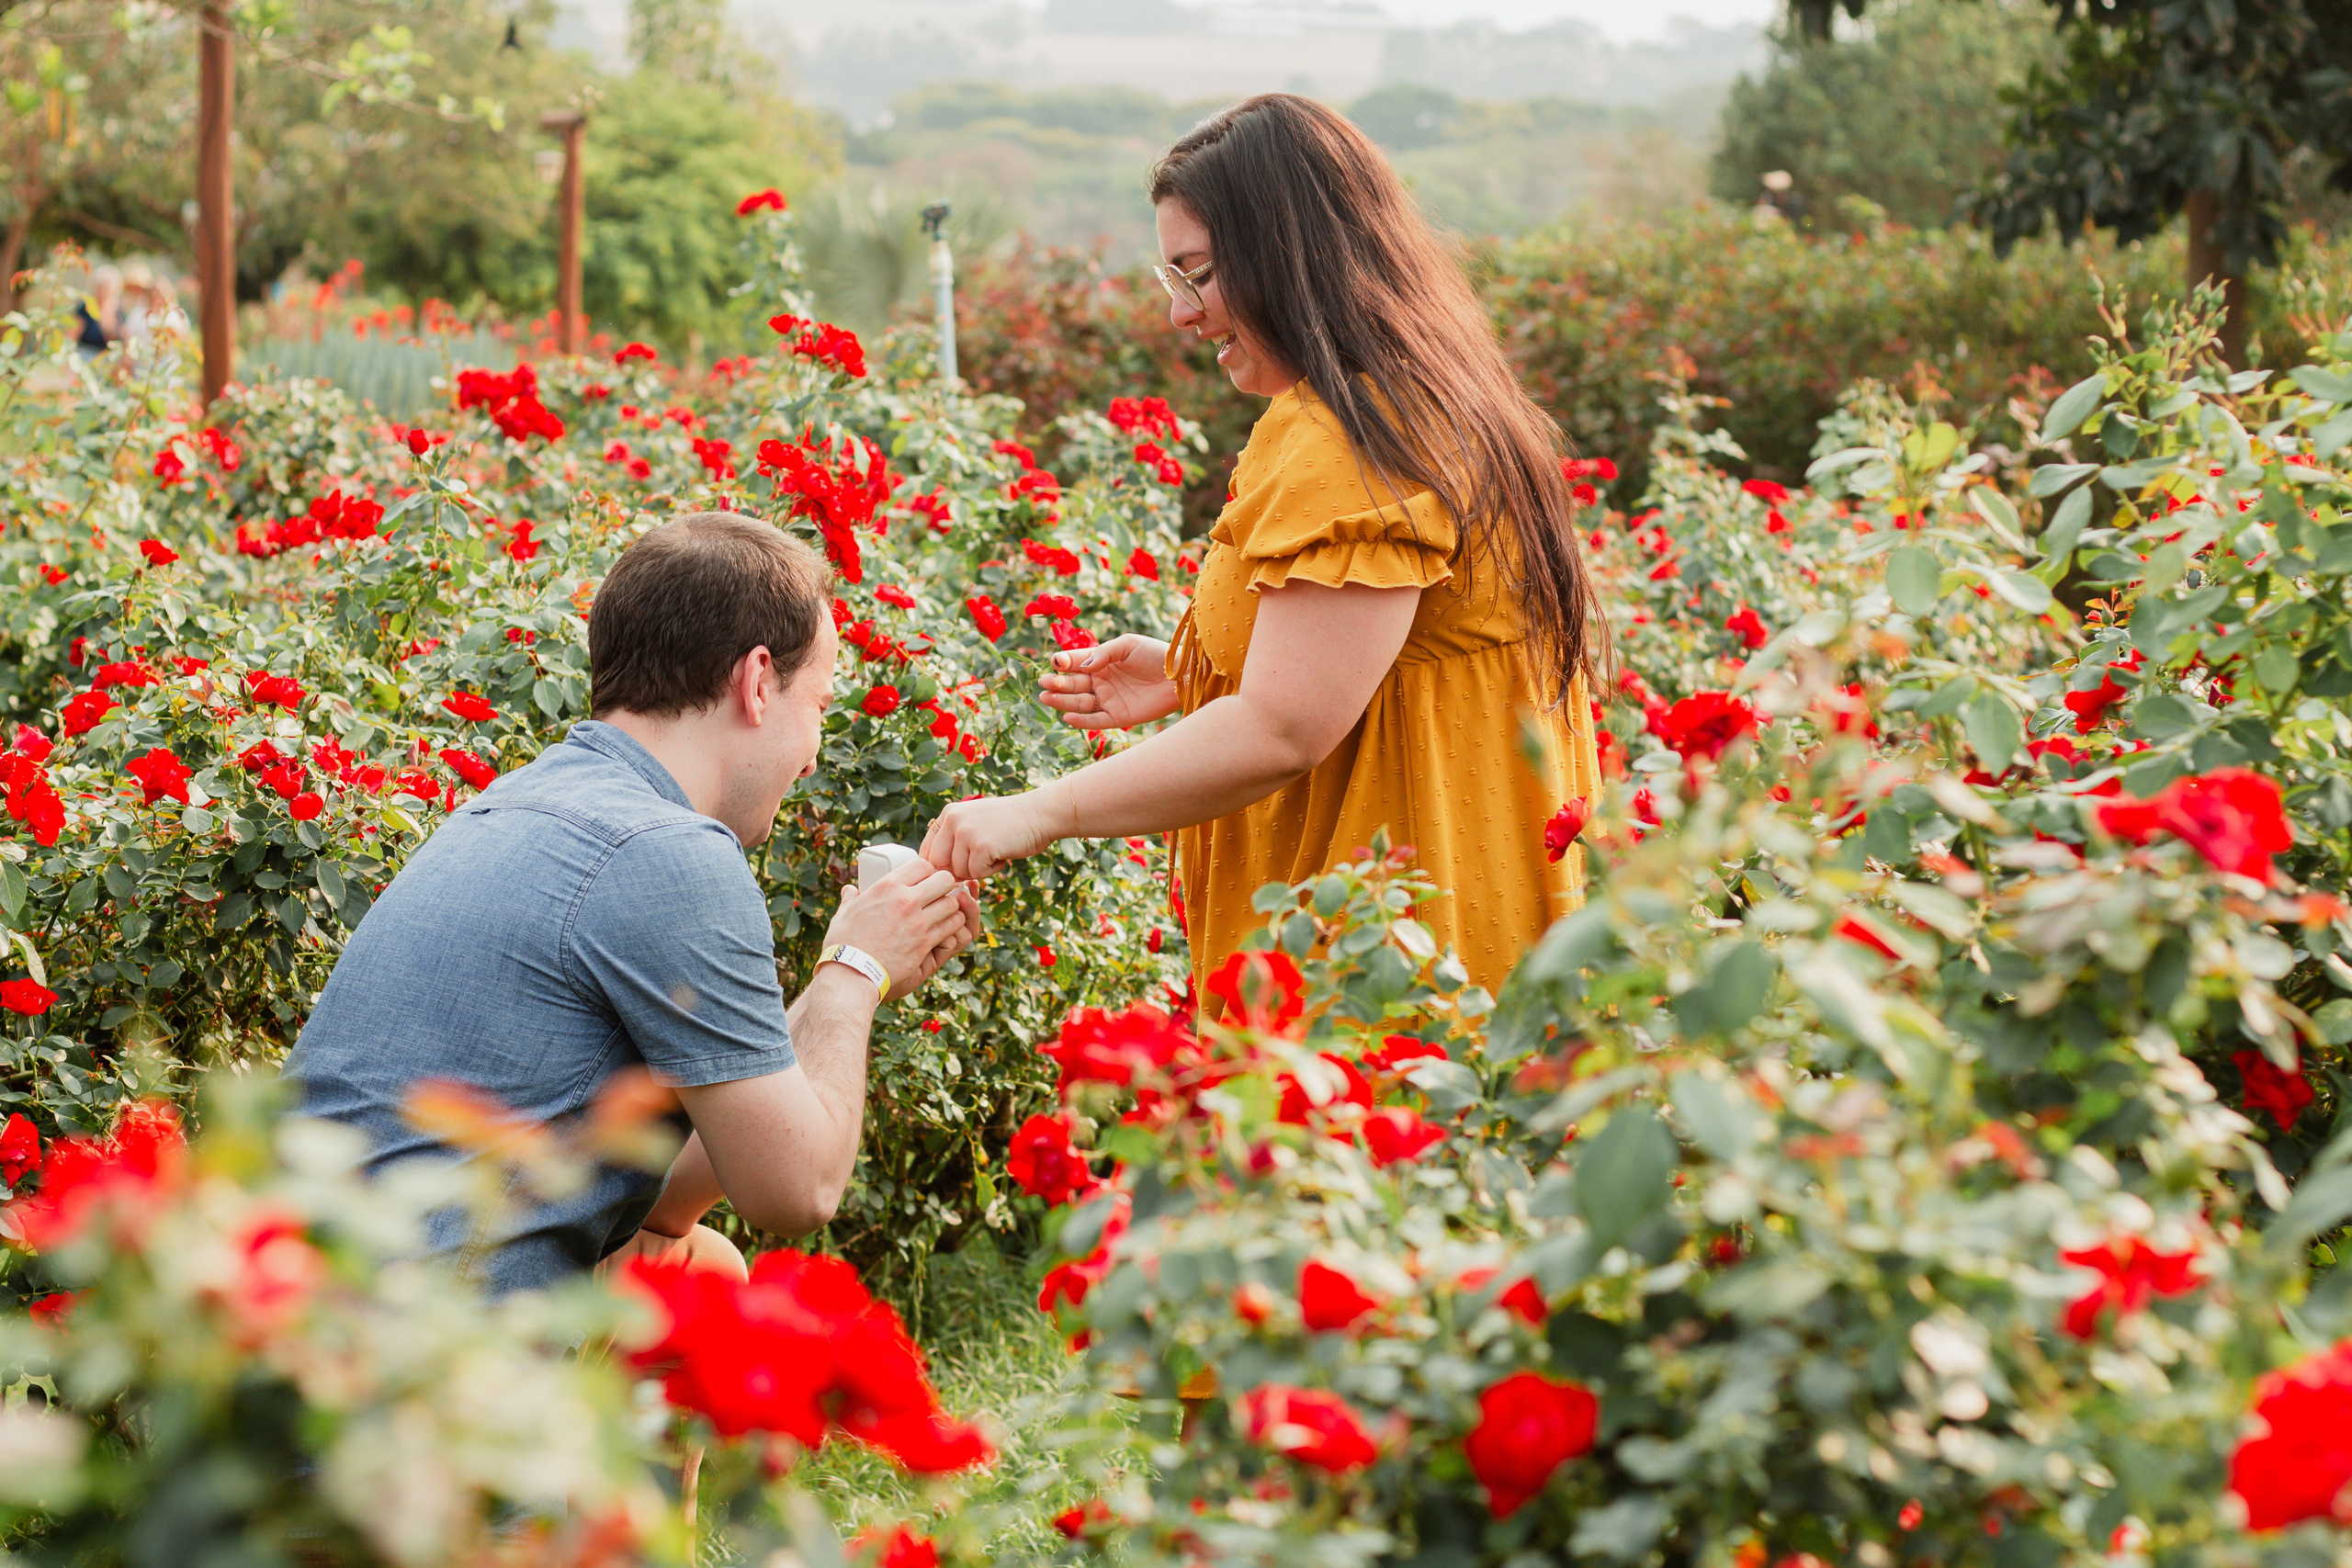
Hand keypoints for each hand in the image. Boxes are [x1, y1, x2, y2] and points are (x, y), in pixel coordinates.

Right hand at [820, 857, 970, 1000]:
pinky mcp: (925, 942)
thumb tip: (849, 890)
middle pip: (944, 879)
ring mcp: (917, 921)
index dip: (929, 871)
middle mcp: (905, 900)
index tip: (927, 881)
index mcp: (886, 887)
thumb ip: (850, 899)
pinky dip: (953, 926)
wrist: (852, 972)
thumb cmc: (844, 943)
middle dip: (946, 885)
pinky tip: (946, 930)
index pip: (923, 864)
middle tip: (940, 896)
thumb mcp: (843, 914)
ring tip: (944, 914)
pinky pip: (952, 926)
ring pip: (952, 903)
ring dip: (951, 908)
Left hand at [920, 790, 1065, 880]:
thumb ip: (955, 840)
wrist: (1040, 814)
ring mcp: (966, 832)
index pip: (928, 850)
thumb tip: (938, 873)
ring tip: (995, 853)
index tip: (957, 869)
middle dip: (957, 871)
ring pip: (959, 872)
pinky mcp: (981, 846)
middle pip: (939, 864)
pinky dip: (991, 871)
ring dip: (978, 870)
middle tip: (979, 863)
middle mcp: (953, 820)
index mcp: (948, 814)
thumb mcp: (975, 822)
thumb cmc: (1010, 823)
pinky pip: (977, 874)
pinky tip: (1003, 855)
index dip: (941, 867)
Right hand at [1039, 634, 1178, 729]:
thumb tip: (1082, 667)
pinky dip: (1081, 720)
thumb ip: (1103, 653)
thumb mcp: (1127, 645)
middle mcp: (1101, 681)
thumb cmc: (1156, 654)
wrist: (1181, 675)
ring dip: (1062, 702)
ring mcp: (1108, 699)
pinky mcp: (1119, 717)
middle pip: (1073, 684)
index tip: (1055, 663)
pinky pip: (1096, 720)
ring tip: (1046, 697)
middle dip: (1057, 684)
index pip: (1075, 663)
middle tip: (1043, 683)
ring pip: (1080, 703)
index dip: (1063, 663)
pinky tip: (1067, 716)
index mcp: (1100, 661)